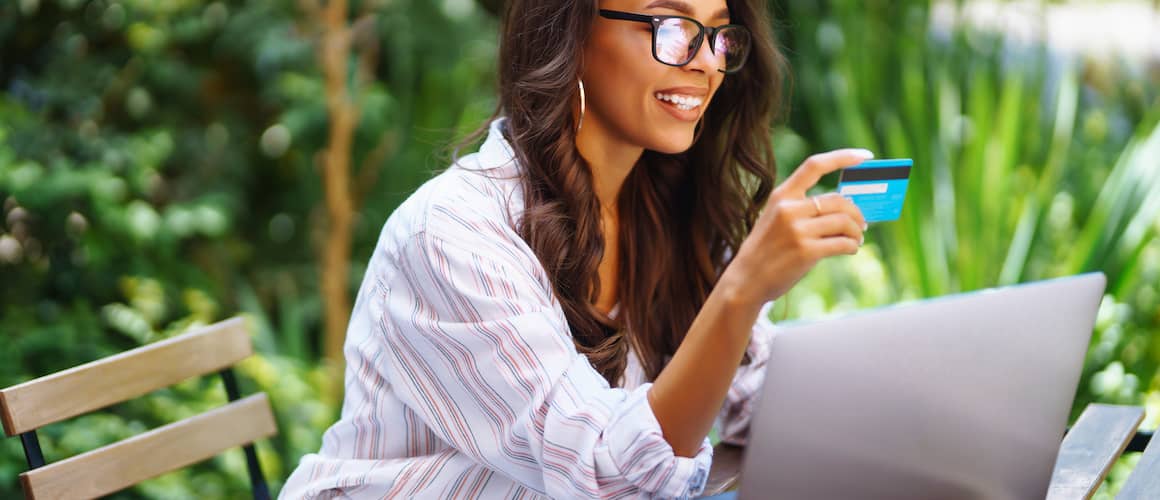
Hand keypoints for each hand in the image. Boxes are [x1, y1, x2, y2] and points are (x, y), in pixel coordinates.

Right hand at [720, 149, 871, 305]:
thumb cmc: (766, 251)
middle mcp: (789, 208)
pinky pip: (842, 244)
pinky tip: (850, 250)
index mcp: (782, 195)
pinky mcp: (806, 251)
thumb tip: (844, 208)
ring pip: (844, 222)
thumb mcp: (776, 219)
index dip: (843, 157)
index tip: (865, 156)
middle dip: (857, 213)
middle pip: (839, 200)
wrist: (745, 280)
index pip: (815, 165)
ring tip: (857, 239)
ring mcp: (797, 230)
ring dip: (857, 232)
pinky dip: (852, 246)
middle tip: (863, 224)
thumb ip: (802, 209)